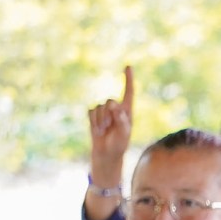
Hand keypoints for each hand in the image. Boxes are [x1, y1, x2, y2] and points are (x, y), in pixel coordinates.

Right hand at [87, 65, 132, 183]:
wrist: (106, 153)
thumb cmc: (118, 144)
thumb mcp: (123, 133)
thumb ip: (121, 120)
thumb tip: (114, 105)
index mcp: (127, 111)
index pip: (129, 92)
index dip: (128, 79)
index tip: (128, 66)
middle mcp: (116, 108)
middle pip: (110, 101)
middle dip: (109, 114)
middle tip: (110, 127)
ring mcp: (104, 111)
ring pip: (99, 107)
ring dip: (101, 120)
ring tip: (104, 131)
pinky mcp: (94, 115)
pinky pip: (91, 111)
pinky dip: (93, 121)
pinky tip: (97, 130)